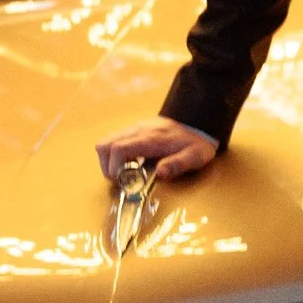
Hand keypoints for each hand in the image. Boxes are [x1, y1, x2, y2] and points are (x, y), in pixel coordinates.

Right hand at [95, 117, 219, 184]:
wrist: (197, 121)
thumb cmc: (196, 142)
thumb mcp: (195, 157)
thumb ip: (178, 165)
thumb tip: (160, 174)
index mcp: (150, 139)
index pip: (118, 149)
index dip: (113, 168)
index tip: (122, 181)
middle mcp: (138, 131)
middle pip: (104, 145)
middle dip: (107, 167)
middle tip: (121, 179)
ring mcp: (134, 128)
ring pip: (106, 142)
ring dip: (109, 161)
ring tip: (125, 172)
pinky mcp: (134, 130)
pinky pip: (113, 141)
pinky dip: (114, 155)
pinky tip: (130, 163)